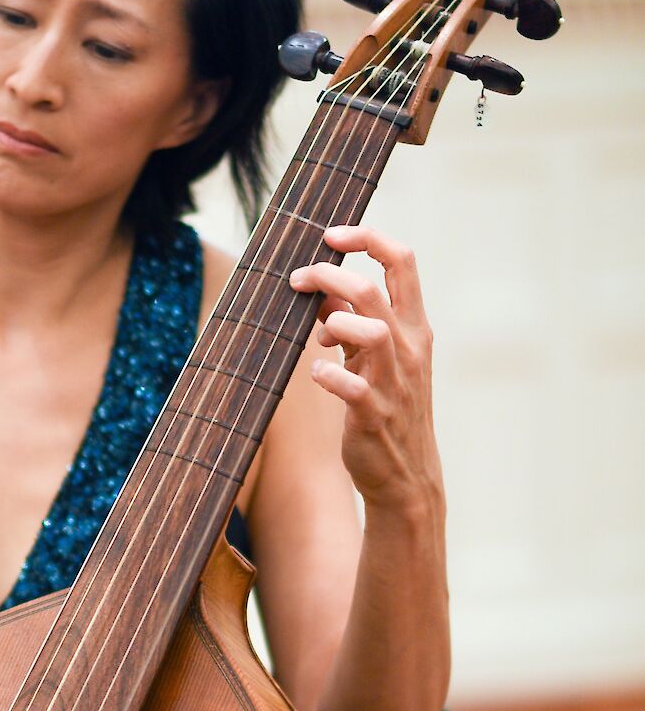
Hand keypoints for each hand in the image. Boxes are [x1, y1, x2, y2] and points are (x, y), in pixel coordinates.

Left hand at [289, 225, 442, 514]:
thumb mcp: (375, 357)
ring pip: (371, 332)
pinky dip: (328, 374)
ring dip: (335, 324)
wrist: (405, 475)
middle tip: (296, 280)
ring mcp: (395, 383)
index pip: (403, 262)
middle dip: (327, 275)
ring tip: (320, 337)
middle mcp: (410, 349)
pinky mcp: (375, 415)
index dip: (367, 238)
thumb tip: (320, 291)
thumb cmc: (386, 405)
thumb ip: (351, 321)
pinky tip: (319, 373)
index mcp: (414, 327)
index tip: (331, 235)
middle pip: (372, 291)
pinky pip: (352, 386)